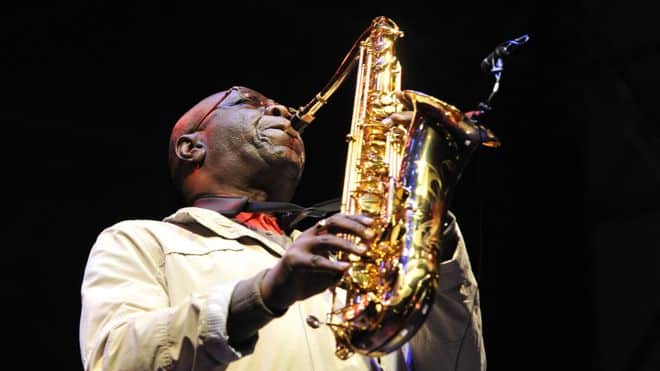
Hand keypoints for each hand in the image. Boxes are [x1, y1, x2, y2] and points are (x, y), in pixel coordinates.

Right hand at [260, 213, 374, 310]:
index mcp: (317, 233)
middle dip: (354, 227)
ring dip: (347, 245)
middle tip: (370, 235)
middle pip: (333, 222)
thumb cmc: (304, 279)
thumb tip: (353, 266)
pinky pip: (316, 261)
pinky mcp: (294, 260)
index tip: (372, 223)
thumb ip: (339, 268)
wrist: (278, 291)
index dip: (355, 219)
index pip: (338, 219)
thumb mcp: (326, 273)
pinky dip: (332, 263)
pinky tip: (346, 267)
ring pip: (327, 240)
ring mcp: (300, 246)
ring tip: (362, 251)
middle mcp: (309, 235)